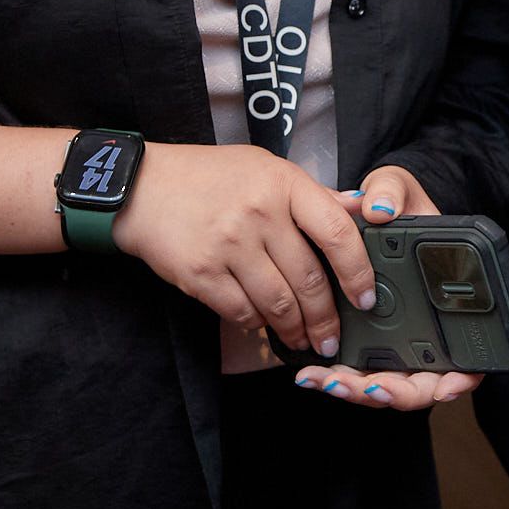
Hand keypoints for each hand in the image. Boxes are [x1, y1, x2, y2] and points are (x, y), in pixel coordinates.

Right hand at [111, 142, 376, 359]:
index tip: (366, 297)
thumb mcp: (267, 169)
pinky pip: (241, 311)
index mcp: (284, 183)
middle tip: (332, 338)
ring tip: (302, 340)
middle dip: (326, 317)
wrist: (142, 186)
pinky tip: (262, 323)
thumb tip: (360, 209)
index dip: (358, 271)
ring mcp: (229, 244)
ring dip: (295, 329)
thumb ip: (313, 194)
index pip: (337, 232)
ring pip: (278, 303)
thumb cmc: (210, 176)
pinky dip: (256, 323)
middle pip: (309, 278)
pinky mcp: (201, 273)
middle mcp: (260, 213)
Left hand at [291, 163, 485, 413]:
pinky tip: (309, 375)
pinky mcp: (364, 345)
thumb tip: (380, 210)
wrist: (373, 211)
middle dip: (394, 393)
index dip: (461, 378)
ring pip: (385, 388)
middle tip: (367, 387)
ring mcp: (395, 342)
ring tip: (327, 381)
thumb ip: (392, 192)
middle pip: (421, 385)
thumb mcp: (399, 188)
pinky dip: (336, 381)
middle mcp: (426, 330)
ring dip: (358, 392)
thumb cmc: (398, 204)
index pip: (469, 355)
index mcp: (448, 299)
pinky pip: (357, 375)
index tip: (445, 385)